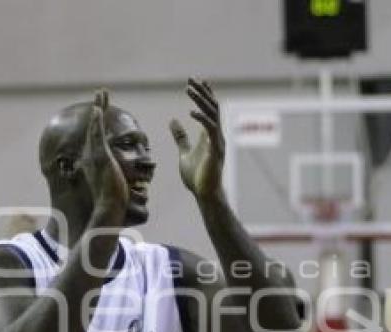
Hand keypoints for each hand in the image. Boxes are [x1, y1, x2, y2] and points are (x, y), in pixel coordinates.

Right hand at [81, 89, 128, 220]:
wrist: (110, 207)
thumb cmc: (112, 199)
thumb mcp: (114, 183)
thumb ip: (114, 177)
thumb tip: (118, 178)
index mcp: (96, 158)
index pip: (96, 135)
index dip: (97, 122)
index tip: (100, 110)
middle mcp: (92, 154)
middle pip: (94, 126)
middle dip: (97, 108)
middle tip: (100, 93)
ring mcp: (95, 154)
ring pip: (95, 126)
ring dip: (98, 108)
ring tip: (101, 92)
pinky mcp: (101, 156)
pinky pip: (97, 135)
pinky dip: (96, 121)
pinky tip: (97, 110)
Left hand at [170, 77, 224, 199]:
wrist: (204, 194)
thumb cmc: (197, 177)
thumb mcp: (184, 152)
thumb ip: (180, 137)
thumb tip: (172, 121)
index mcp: (209, 135)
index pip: (210, 110)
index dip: (205, 95)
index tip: (197, 81)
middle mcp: (216, 136)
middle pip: (212, 108)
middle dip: (202, 92)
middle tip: (191, 79)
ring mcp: (217, 142)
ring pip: (212, 115)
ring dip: (201, 100)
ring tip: (189, 89)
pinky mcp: (215, 150)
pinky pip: (210, 130)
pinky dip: (201, 119)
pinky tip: (191, 111)